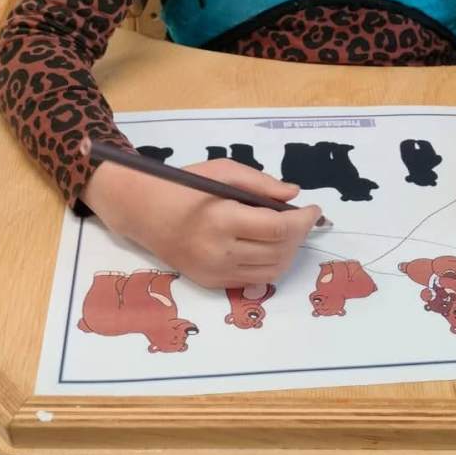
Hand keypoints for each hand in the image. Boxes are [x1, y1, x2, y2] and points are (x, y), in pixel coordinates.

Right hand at [82, 157, 321, 287]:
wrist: (141, 211)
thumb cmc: (183, 186)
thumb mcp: (222, 171)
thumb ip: (261, 183)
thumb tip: (294, 195)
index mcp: (221, 220)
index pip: (278, 228)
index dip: (303, 220)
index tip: (314, 209)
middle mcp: (218, 252)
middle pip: (278, 252)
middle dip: (299, 235)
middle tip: (303, 219)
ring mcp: (214, 272)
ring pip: (271, 271)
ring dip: (289, 252)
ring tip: (289, 232)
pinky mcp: (210, 283)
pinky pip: (253, 280)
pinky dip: (270, 264)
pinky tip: (269, 246)